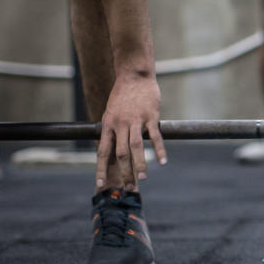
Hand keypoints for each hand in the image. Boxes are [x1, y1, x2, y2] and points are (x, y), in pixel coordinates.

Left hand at [96, 74, 166, 190]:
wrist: (134, 75)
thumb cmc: (123, 95)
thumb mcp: (111, 112)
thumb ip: (112, 131)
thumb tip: (112, 151)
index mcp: (108, 124)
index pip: (103, 151)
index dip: (101, 168)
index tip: (100, 183)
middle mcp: (120, 124)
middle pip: (121, 153)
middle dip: (124, 173)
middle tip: (129, 187)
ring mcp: (136, 120)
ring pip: (136, 147)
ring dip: (139, 165)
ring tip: (143, 179)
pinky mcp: (151, 116)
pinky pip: (154, 136)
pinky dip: (159, 150)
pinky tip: (162, 161)